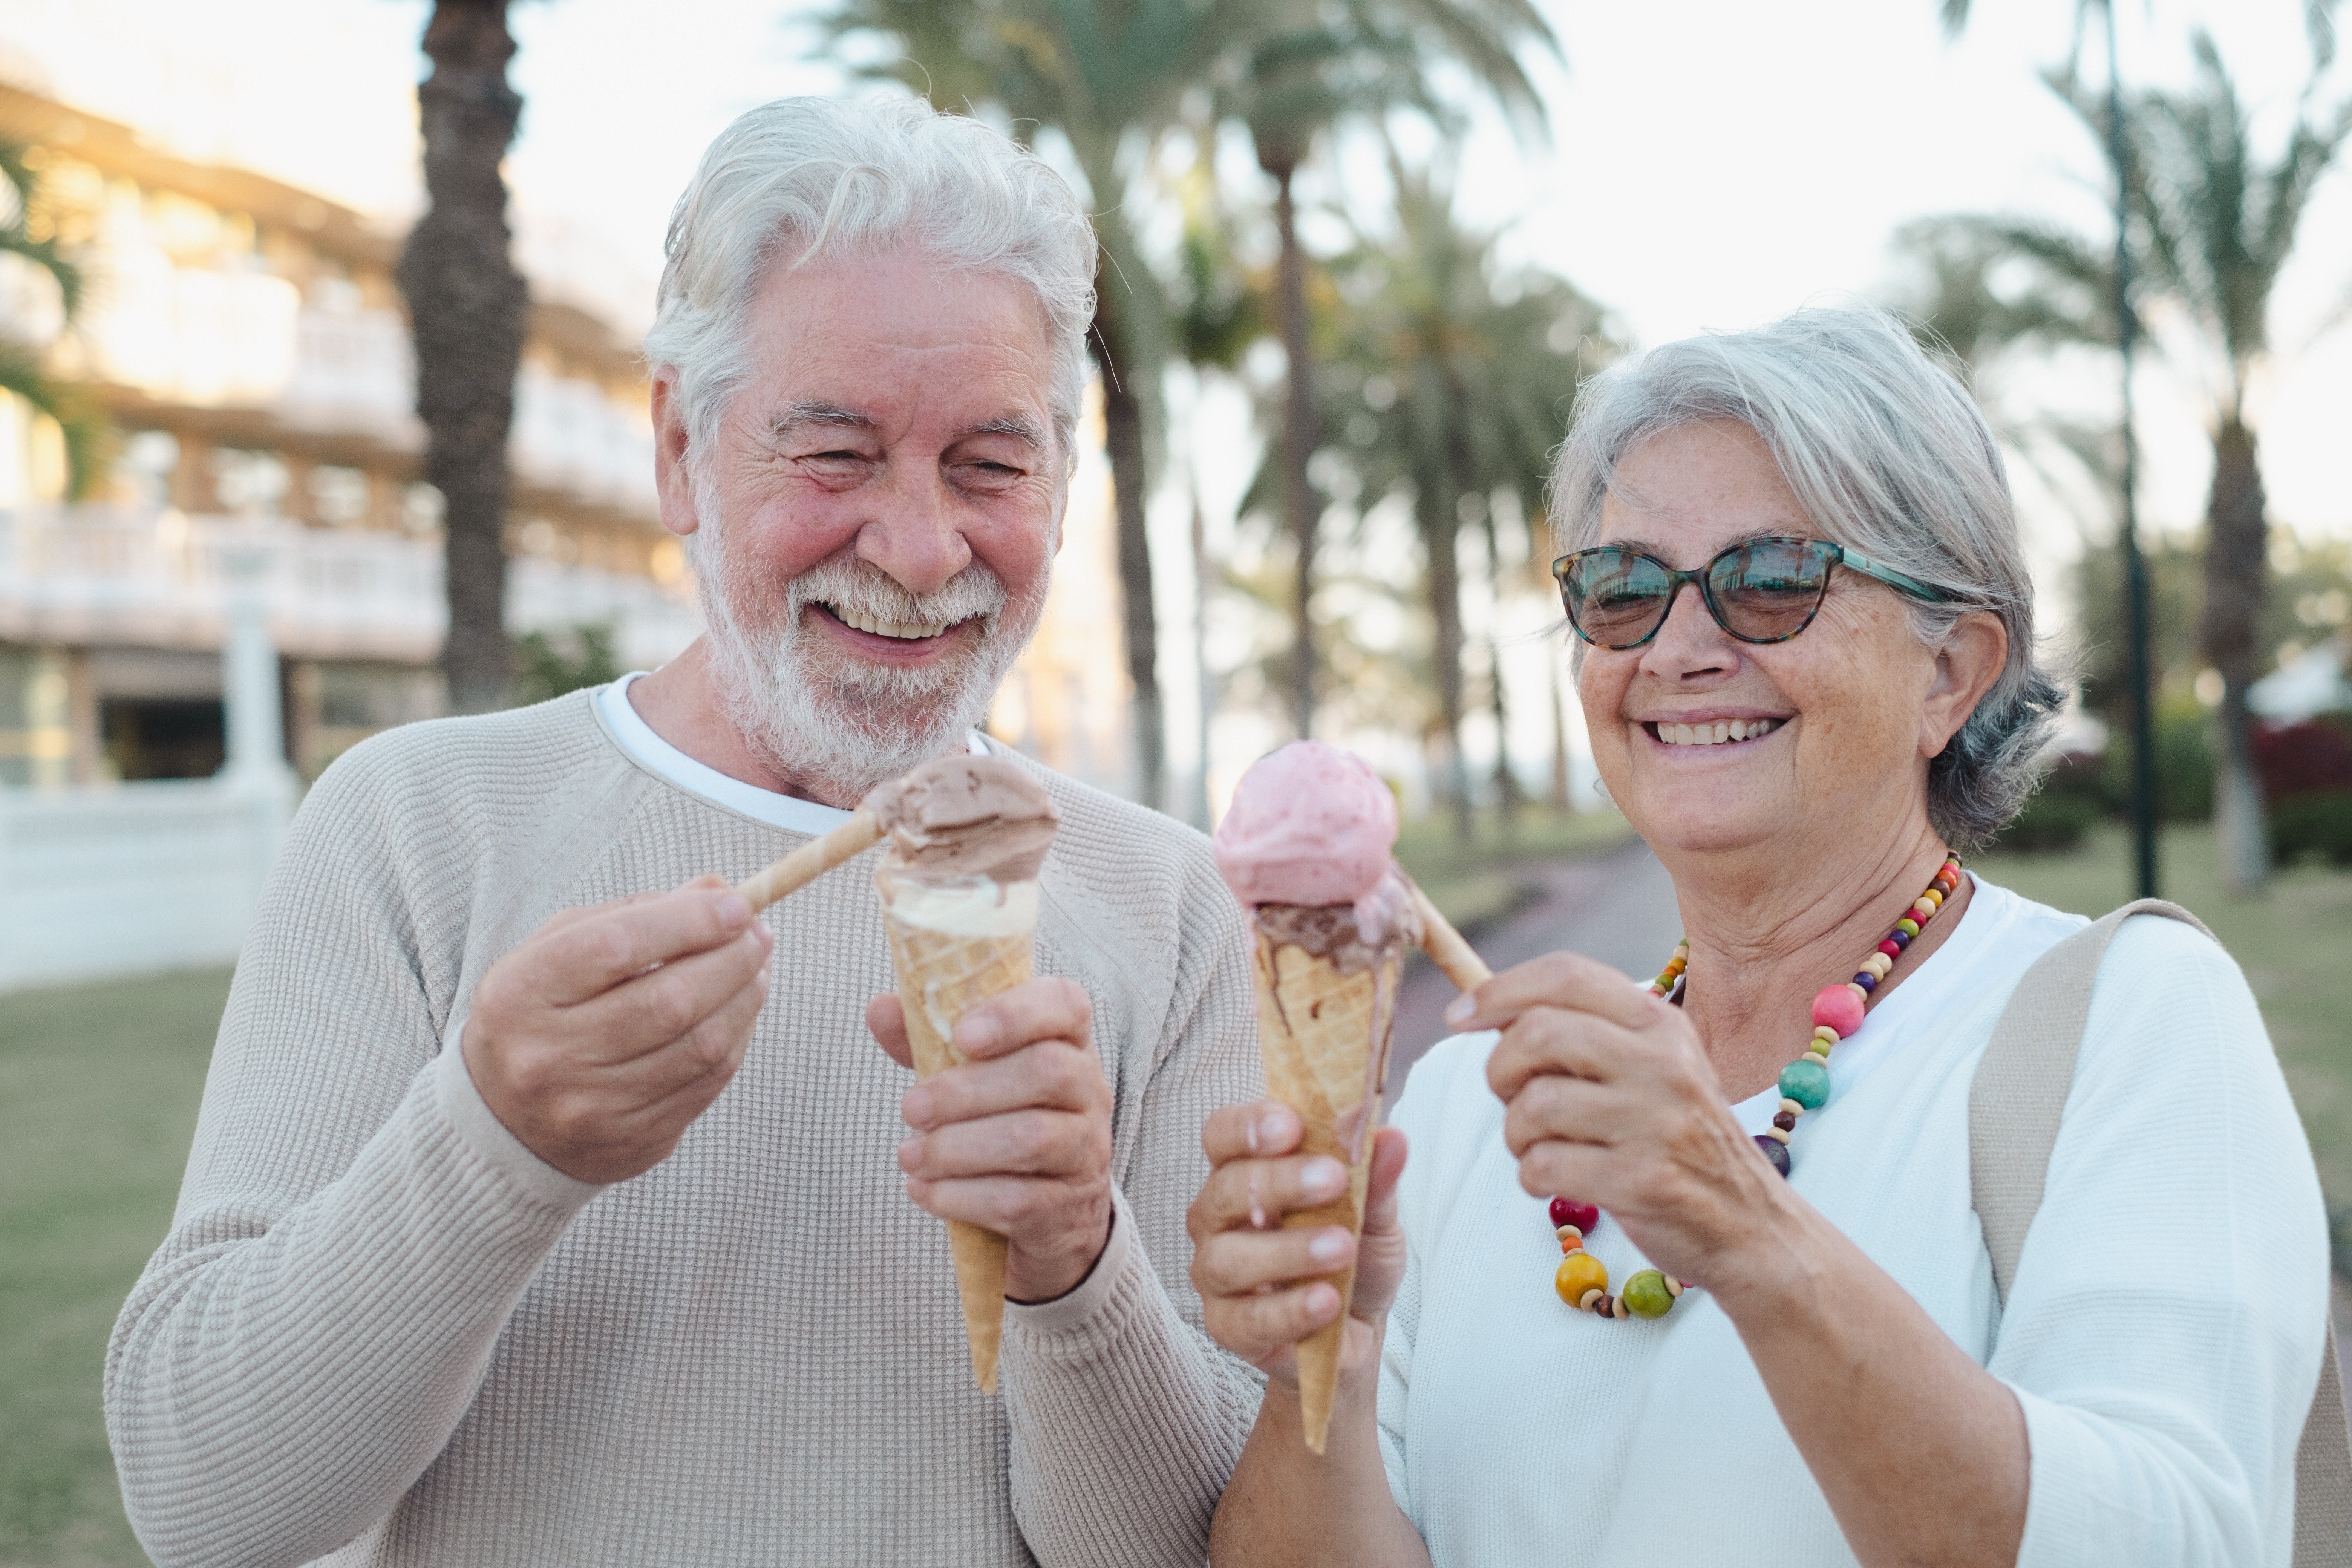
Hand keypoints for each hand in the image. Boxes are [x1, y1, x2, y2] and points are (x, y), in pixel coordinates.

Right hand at [463, 875, 773, 1183]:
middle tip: (760, 935)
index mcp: (520, 994)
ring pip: (700, 1046)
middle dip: (731, 960)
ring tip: (758, 967)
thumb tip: (719, 892)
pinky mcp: (631, 1140)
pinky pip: (707, 1084)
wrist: (505, 1122)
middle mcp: (549, 1055)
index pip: (616, 946)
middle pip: (670, 1000)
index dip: (689, 922)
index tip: (738, 905)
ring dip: (745, 999)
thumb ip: (635, 914)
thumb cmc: (542, 1014)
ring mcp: (590, 1106)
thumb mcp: (561, 950)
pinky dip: (736, 1040)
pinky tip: (741, 1011)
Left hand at [866, 977, 1112, 1301]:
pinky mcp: (1065, 1206)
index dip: (1015, 1013)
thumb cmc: (1004, 1119)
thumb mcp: (972, 1073)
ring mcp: (1084, 1150)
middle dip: (966, 1091)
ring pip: (1031, 1139)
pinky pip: (1016, 1200)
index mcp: (1068, 1042)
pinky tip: (924, 1189)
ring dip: (956, 1147)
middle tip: (910, 1108)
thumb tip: (880, 1009)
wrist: (1053, 1209)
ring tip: (910, 1154)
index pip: (1065, 1005)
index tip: (961, 1035)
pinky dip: (959, 1195)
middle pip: (1046, 1072)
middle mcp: (1089, 1091)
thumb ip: (930, 1038)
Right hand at [1187, 1101, 1408, 1383]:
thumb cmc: (1354, 1254)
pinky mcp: (1226, 1326)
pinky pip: (1245, 1319)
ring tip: (1341, 1249)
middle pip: (1226, 1190)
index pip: (1224, 1134)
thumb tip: (1392, 1138)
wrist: (1360, 1325)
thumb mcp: (1376, 1215)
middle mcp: (1219, 1217)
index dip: (1249, 1126)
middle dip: (1279, 1182)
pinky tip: (1325, 1301)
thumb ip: (1375, 1179)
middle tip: (1332, 1180)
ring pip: (1228, 1258)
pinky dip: (1289, 1310)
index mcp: (1247, 1170)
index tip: (1291, 1126)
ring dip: (1287, 1250)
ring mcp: (1216, 1273)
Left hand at [1449, 952, 1795, 1299]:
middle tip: (1511, 1097)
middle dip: (1501, 1068)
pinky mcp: (1643, 1180)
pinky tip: (1559, 1180)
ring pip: (1533, 1104)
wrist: (1750, 1224)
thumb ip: (1586, 1030)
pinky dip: (1532, 1176)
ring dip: (1516, 1132)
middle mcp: (1662, 1062)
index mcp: (1660, 1023)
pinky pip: (1544, 1165)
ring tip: (1541, 1146)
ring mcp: (1656, 1121)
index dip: (1498, 991)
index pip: (1566, 974)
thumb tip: (1484, 1010)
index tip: (1459, 1017)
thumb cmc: (1678, 1137)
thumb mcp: (1653, 1065)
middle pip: (1538, 1033)